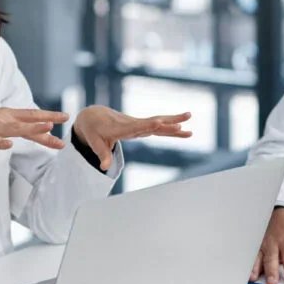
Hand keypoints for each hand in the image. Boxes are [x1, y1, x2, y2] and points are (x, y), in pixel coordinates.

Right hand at [0, 108, 68, 167]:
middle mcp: (2, 119)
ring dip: (31, 127)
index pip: (31, 115)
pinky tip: (9, 145)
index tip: (64, 118)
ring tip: (47, 128)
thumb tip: (29, 134)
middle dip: (48, 118)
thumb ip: (13, 130)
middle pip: (28, 118)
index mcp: (6, 115)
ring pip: (15, 128)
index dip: (48, 116)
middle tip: (65, 117)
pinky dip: (1, 143)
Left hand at [72, 106, 192, 170]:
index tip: (159, 123)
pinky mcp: (142, 125)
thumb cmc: (94, 131)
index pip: (135, 127)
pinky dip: (171, 126)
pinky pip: (159, 125)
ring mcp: (138, 123)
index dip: (147, 125)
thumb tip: (104, 168)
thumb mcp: (95, 143)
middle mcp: (132, 124)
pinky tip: (184, 128)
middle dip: (166, 124)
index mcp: (120, 128)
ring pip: (159, 122)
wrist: (95, 116)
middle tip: (181, 124)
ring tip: (190, 117)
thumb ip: (102, 155)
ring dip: (174, 120)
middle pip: (151, 123)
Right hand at [251, 206, 283, 283]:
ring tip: (255, 278)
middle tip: (272, 282)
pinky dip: (248, 264)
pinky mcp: (255, 247)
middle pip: (273, 258)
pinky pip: (251, 255)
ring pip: (259, 257)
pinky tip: (247, 273)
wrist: (279, 218)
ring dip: (257, 268)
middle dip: (272, 270)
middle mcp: (275, 245)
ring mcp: (264, 245)